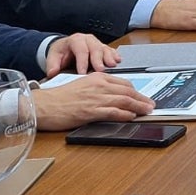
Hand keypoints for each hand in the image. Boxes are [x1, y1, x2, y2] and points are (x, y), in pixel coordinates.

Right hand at [33, 73, 154, 130]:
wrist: (44, 105)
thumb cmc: (60, 98)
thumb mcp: (82, 86)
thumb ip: (97, 88)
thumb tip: (112, 97)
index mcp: (97, 77)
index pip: (123, 83)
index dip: (136, 91)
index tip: (143, 96)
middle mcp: (98, 85)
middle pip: (127, 91)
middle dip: (142, 98)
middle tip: (151, 105)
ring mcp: (95, 98)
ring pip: (123, 101)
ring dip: (138, 106)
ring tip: (147, 111)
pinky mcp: (90, 111)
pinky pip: (112, 112)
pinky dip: (124, 114)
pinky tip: (131, 116)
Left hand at [44, 33, 120, 75]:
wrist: (65, 49)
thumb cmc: (61, 53)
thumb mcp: (53, 57)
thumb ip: (52, 65)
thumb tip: (52, 72)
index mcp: (75, 40)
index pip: (80, 49)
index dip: (82, 61)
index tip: (82, 73)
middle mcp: (87, 39)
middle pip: (95, 47)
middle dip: (98, 59)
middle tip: (100, 70)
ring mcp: (96, 43)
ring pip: (104, 48)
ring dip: (109, 57)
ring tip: (112, 65)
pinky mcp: (103, 48)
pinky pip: (110, 50)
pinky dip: (114, 55)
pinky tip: (117, 61)